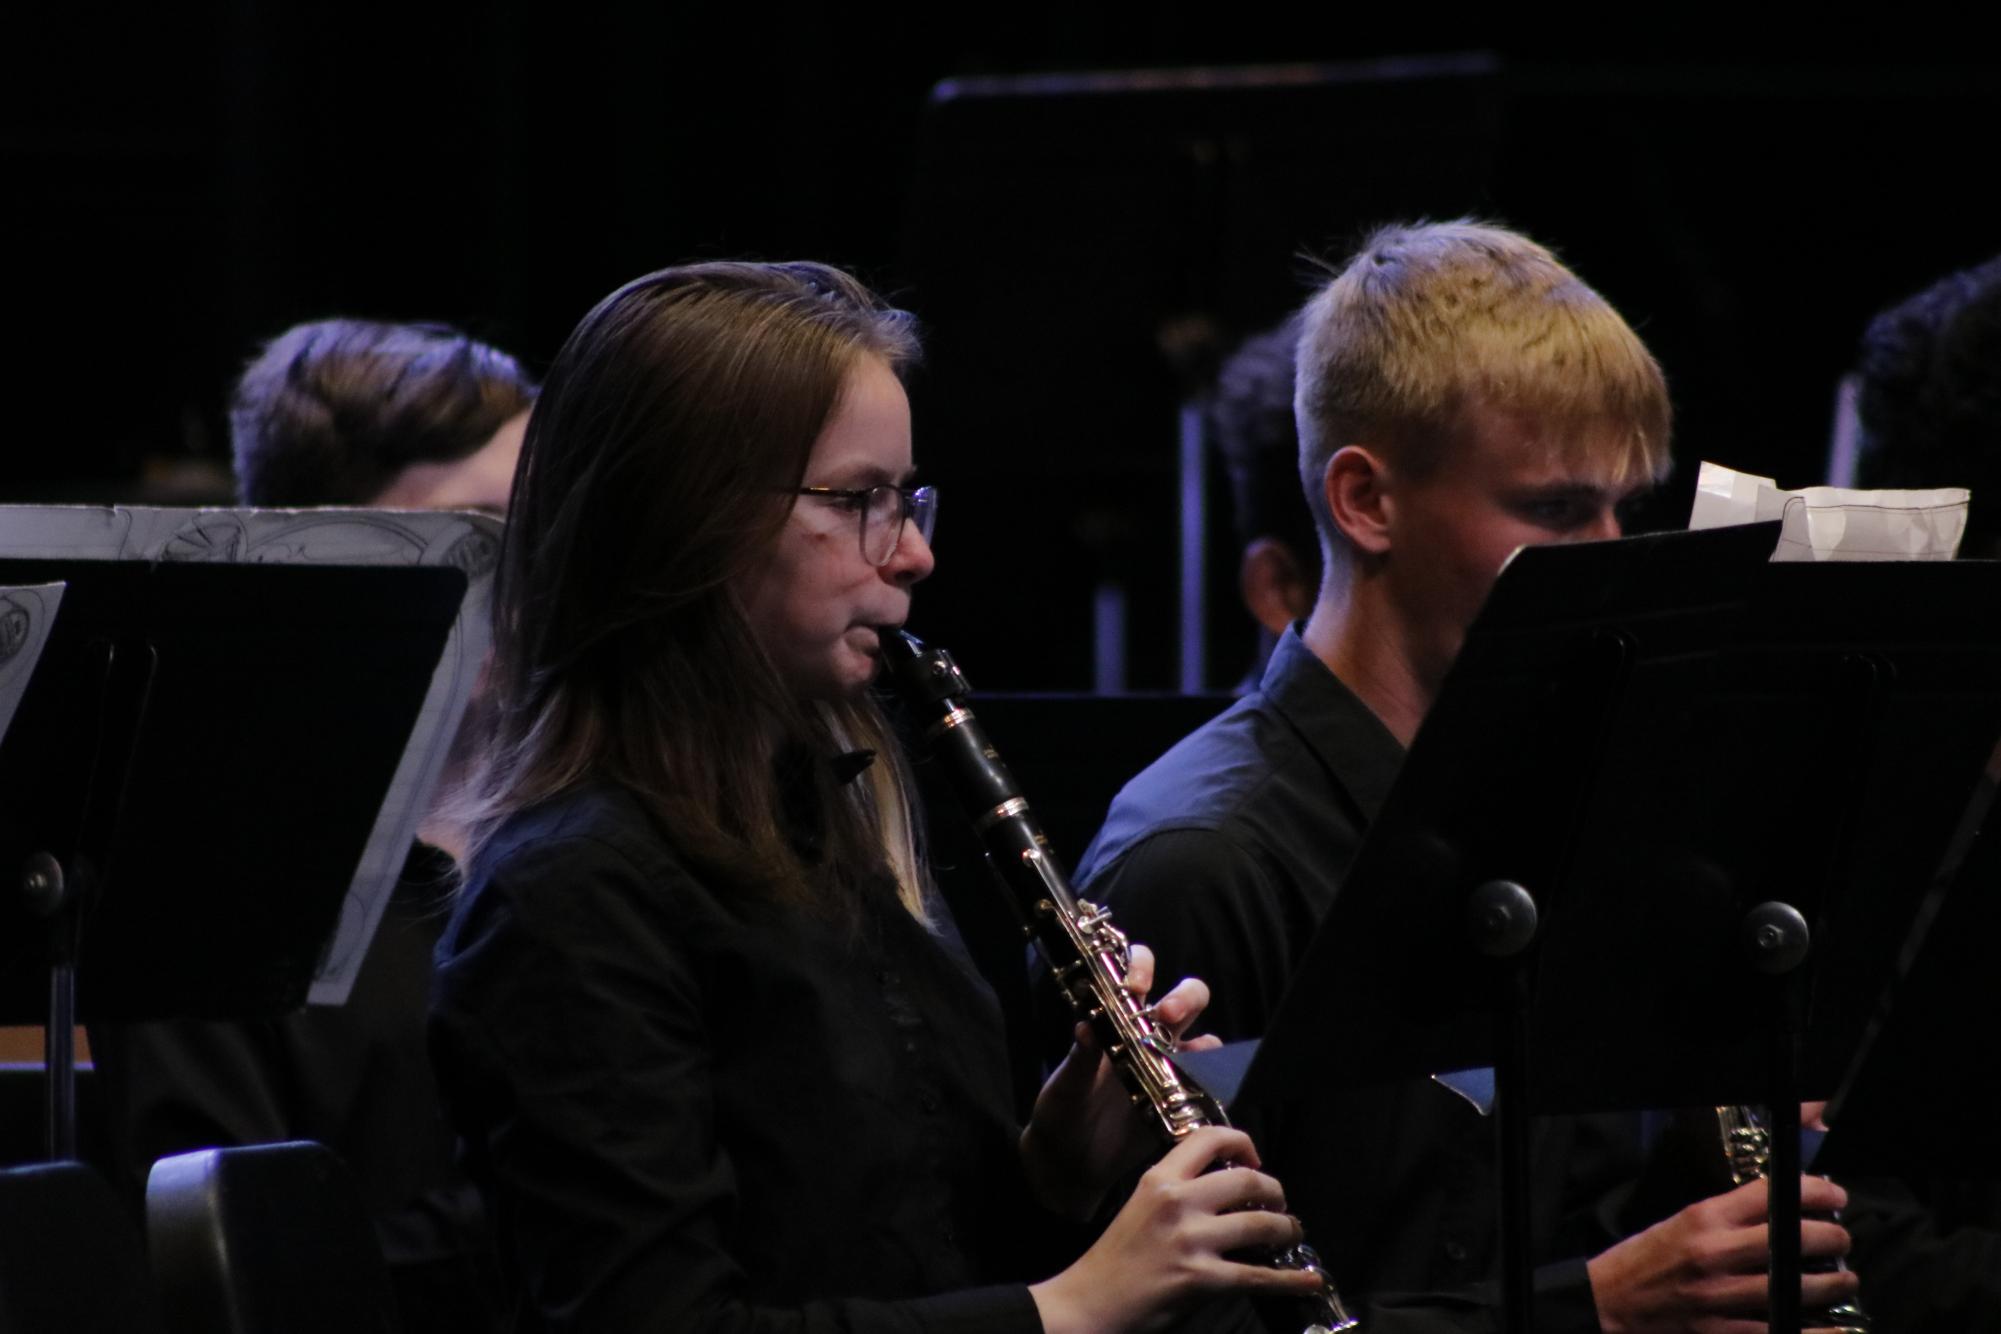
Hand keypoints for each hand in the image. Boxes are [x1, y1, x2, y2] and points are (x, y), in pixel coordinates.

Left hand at [1020, 944, 1219, 1218]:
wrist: (1068, 1162)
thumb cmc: (1061, 1112)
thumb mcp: (1065, 1084)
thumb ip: (1078, 1057)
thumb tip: (1084, 1025)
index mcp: (1117, 1022)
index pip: (1138, 974)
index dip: (1142, 968)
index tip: (1134, 986)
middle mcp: (1150, 1038)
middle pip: (1188, 997)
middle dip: (1185, 997)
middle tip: (1167, 1015)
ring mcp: (1169, 1069)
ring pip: (1206, 1038)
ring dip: (1203, 1039)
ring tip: (1185, 1056)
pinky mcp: (1181, 1102)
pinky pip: (1209, 1085)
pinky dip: (1212, 1083)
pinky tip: (1200, 1088)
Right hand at [1028, 1126, 1326, 1333]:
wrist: (1090, 1303)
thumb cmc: (1115, 1259)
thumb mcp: (1140, 1206)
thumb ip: (1178, 1192)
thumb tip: (1227, 1189)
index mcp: (1160, 1178)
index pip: (1210, 1138)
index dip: (1244, 1143)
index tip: (1255, 1160)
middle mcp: (1178, 1201)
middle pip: (1247, 1179)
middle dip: (1275, 1191)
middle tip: (1279, 1204)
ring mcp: (1191, 1240)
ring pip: (1261, 1224)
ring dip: (1286, 1229)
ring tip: (1291, 1234)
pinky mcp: (1201, 1278)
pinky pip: (1260, 1276)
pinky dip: (1292, 1279)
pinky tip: (1310, 1279)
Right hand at [1587, 1176, 1860, 1333]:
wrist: (1609, 1305)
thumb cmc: (1645, 1263)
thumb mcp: (1681, 1224)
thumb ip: (1727, 1219)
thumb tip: (1783, 1214)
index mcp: (1703, 1219)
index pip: (1771, 1195)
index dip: (1814, 1192)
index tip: (1833, 1197)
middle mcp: (1714, 1255)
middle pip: (1793, 1239)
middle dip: (1831, 1238)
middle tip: (1841, 1240)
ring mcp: (1721, 1298)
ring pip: (1798, 1289)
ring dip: (1833, 1283)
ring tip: (1844, 1280)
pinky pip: (1784, 1332)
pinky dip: (1818, 1331)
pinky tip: (1834, 1326)